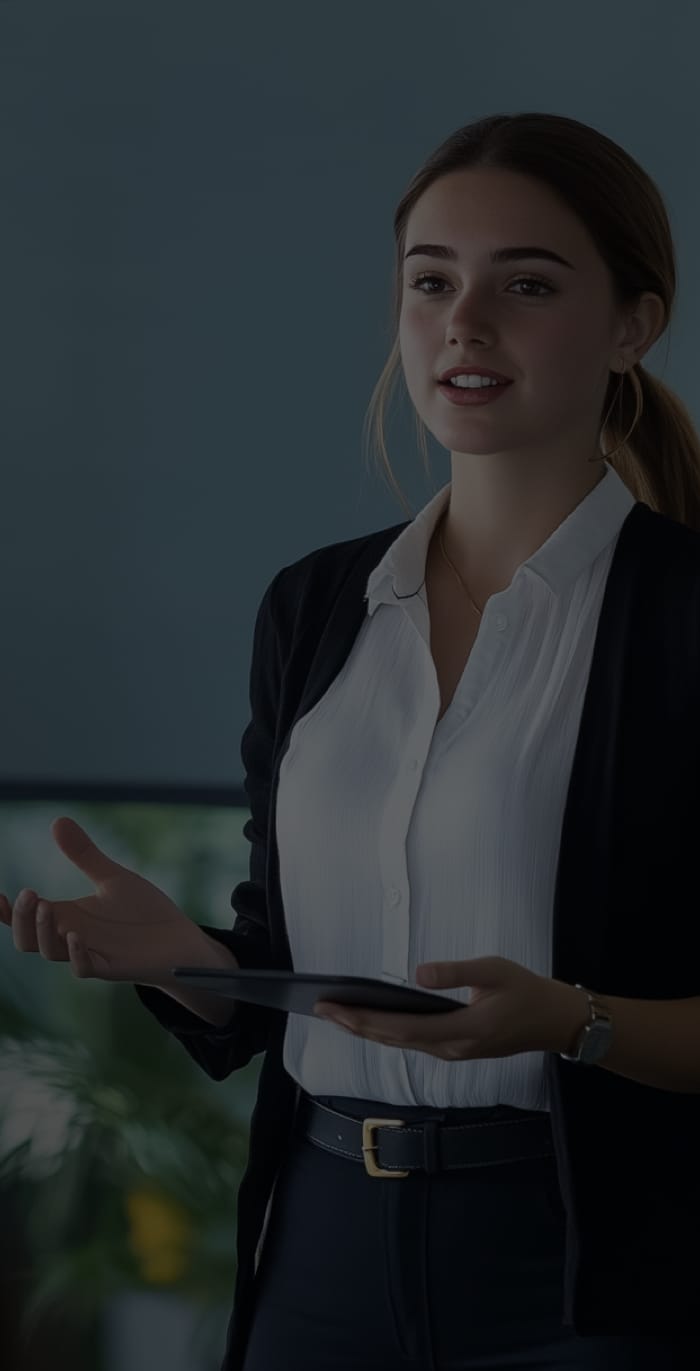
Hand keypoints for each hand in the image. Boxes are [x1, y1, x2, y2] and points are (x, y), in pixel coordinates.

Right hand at [0, 816, 203, 981]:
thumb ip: (84, 854)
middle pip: (28, 939)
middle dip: (22, 919)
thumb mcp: (111, 878)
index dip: (7, 912)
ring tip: (47, 907)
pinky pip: (84, 968)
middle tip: (29, 894)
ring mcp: (90, 954)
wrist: (178, 938)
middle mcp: (72, 937)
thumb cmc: (143, 912)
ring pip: (51, 953)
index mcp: (67, 916)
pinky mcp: (111, 967)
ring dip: (44, 932)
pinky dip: (76, 954)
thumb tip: (56, 820)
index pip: (25, 919)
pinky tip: (75, 935)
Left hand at [314, 956, 585, 1060]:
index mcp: (461, 1031)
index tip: (334, 1008)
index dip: (363, 1020)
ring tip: (337, 1014)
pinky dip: (386, 1032)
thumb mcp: (494, 971)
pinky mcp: (454, 1048)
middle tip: (321, 1009)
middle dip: (354, 1025)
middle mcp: (451, 1048)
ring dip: (367, 1031)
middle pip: (393, 1040)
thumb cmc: (526, 992)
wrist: (554, 1022)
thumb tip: (418, 974)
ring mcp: (452, 1052)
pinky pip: (412, 1043)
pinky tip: (371, 1022)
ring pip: (400, 1044)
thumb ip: (456, 972)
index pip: (400, 1028)